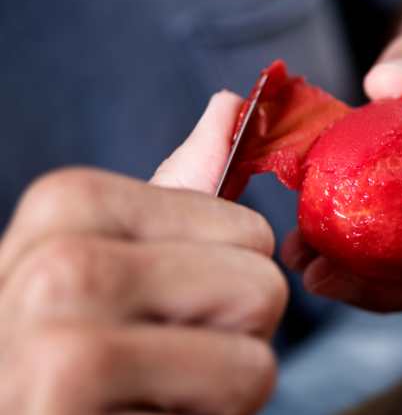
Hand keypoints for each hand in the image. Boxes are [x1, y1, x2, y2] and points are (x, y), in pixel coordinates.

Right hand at [0, 91, 286, 413]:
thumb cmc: (79, 349)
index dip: (227, 286)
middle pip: (260, 284)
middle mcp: (53, 263)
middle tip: (161, 364)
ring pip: (256, 352)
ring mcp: (55, 341)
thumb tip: (229, 104)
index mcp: (68, 204)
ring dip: (220, 389)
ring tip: (152, 392)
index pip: (250, 231)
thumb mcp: (122, 261)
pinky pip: (232, 396)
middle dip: (231, 338)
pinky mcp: (68, 402)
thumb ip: (177, 192)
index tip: (162, 315)